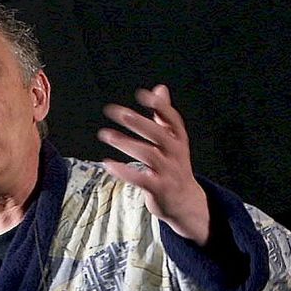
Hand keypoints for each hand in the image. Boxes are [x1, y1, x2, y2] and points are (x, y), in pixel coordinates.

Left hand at [98, 84, 209, 244]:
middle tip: (117, 112)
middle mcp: (175, 154)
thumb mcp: (173, 141)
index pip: (172, 119)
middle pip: (158, 135)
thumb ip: (163, 116)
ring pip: (148, 155)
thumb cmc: (175, 167)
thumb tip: (160, 88)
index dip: (159, 106)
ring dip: (125, 143)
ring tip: (105, 134)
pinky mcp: (158, 189)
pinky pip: (140, 178)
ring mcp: (168, 172)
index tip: (142, 94)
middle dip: (137, 122)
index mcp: (179, 140)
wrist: (185, 203)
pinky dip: (124, 171)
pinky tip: (108, 164)